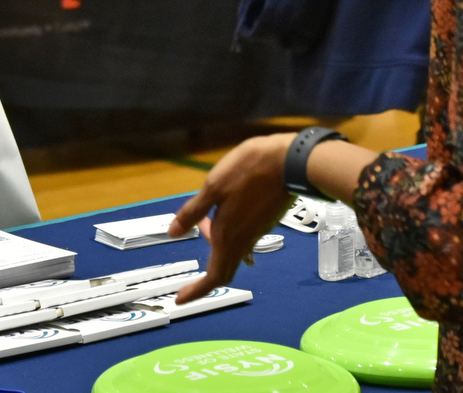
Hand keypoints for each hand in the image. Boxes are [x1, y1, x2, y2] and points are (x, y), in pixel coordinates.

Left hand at [169, 134, 293, 303]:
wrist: (290, 162)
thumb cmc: (248, 171)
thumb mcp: (213, 187)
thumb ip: (193, 212)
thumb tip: (172, 233)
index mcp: (228, 237)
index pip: (213, 276)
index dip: (197, 291)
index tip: (181, 300)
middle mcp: (243, 241)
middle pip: (224, 268)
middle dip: (205, 265)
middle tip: (193, 233)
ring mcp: (256, 232)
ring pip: (232, 250)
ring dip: (215, 240)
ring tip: (205, 215)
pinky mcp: (264, 222)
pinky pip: (242, 238)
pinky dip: (228, 231)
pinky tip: (224, 210)